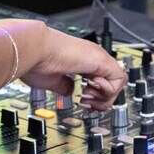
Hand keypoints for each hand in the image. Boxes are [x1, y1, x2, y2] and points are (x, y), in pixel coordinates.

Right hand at [13, 25, 128, 107]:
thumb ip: (65, 85)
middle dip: (103, 99)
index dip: (97, 96)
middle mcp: (92, 58)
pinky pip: (119, 79)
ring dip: (105, 96)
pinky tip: (90, 89)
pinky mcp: (101, 60)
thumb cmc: (36, 61)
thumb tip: (70, 91)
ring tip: (87, 97)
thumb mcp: (53, 81)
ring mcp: (98, 57)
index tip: (83, 102)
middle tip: (87, 103)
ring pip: (119, 81)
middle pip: (113, 82)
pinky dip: (108, 91)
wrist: (34, 50)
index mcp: (81, 61)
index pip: (101, 80)